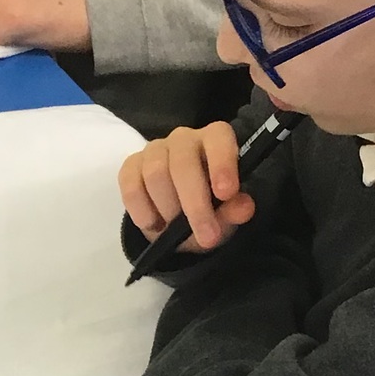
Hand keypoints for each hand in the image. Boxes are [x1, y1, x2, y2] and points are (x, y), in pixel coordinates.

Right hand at [118, 122, 255, 253]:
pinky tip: (154, 225)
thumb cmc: (210, 207)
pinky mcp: (130, 166)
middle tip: (206, 237)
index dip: (222, 163)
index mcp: (215, 140)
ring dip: (168, 209)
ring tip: (176, 230)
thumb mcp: (227, 214)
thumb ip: (235, 209)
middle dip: (195, 204)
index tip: (226, 193)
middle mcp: (184, 139)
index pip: (218, 138)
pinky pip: (131, 186)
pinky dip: (142, 211)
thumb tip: (244, 207)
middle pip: (183, 162)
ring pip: (155, 174)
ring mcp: (154, 150)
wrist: (177, 220)